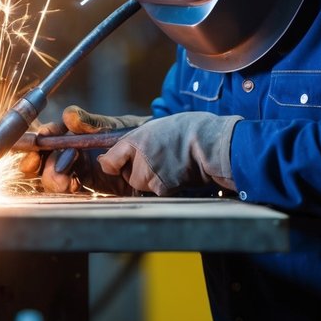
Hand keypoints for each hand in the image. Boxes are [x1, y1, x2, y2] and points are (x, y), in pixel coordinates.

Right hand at [17, 105, 148, 194]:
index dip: (41, 139)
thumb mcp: (116, 126)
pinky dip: (66, 190)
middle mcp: (73, 153)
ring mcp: (80, 171)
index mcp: (75, 135)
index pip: (50, 135)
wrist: (160, 158)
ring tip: (65, 182)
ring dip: (53, 179)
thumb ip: (92, 122)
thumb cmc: (137, 135)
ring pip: (53, 177)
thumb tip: (70, 117)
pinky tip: (73, 188)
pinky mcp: (90, 188)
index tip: (42, 141)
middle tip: (55, 169)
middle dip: (42, 165)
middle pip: (45, 159)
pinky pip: (69, 191)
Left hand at [98, 112, 240, 195]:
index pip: (110, 161)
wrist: (210, 142)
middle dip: (138, 172)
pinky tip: (178, 175)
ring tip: (171, 167)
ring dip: (152, 181)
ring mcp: (150, 174)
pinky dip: (167, 187)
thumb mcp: (155, 128)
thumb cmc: (187, 130)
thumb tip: (115, 157)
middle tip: (158, 161)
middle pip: (128, 176)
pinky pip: (157, 192)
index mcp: (135, 140)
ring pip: (142, 185)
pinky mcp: (162, 187)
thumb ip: (136, 142)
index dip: (112, 165)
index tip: (115, 166)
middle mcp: (138, 158)